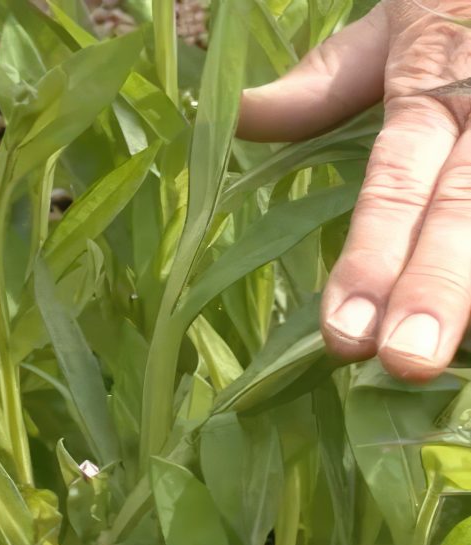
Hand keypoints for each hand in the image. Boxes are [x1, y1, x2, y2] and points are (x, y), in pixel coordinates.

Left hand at [238, 0, 470, 382]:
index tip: (343, 335)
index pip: (396, 181)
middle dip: (437, 289)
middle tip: (405, 363)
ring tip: (448, 365)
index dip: (371, 256)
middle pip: (464, 207)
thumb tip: (239, 114)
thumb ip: (328, 82)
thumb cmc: (455, 4)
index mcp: (435, 82)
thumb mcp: (395, 26)